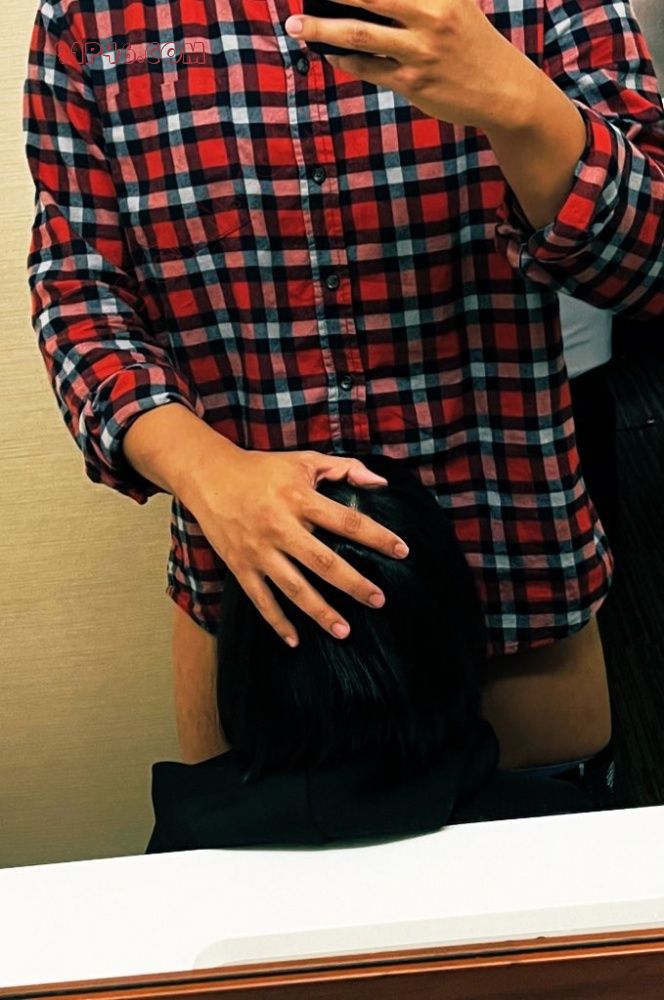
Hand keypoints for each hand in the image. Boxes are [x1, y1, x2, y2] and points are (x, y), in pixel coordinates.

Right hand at [184, 447, 410, 646]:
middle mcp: (280, 526)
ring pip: (294, 588)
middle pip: (323, 562)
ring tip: (345, 632)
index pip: (347, 520)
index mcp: (299, 498)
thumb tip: (381, 483)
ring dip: (320, 612)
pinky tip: (296, 641)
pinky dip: (277, 622)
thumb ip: (345, 469)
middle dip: (353, 584)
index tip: (402, 551)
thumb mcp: (304, 461)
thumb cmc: (263, 469)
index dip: (377, 536)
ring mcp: (259, 550)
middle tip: (379, 600)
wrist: (209, 476)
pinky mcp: (240, 566)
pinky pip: (261, 600)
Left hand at [285, 0, 539, 131]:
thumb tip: (368, 3)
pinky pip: (368, 69)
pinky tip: (329, 53)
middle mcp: (430, 16)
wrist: (503, 90)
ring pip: (358, 35)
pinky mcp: (414, 83)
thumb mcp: (454, 4)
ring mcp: (420, 52)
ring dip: (321, 29)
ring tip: (295, 26)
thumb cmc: (473, 42)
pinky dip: (345, 60)